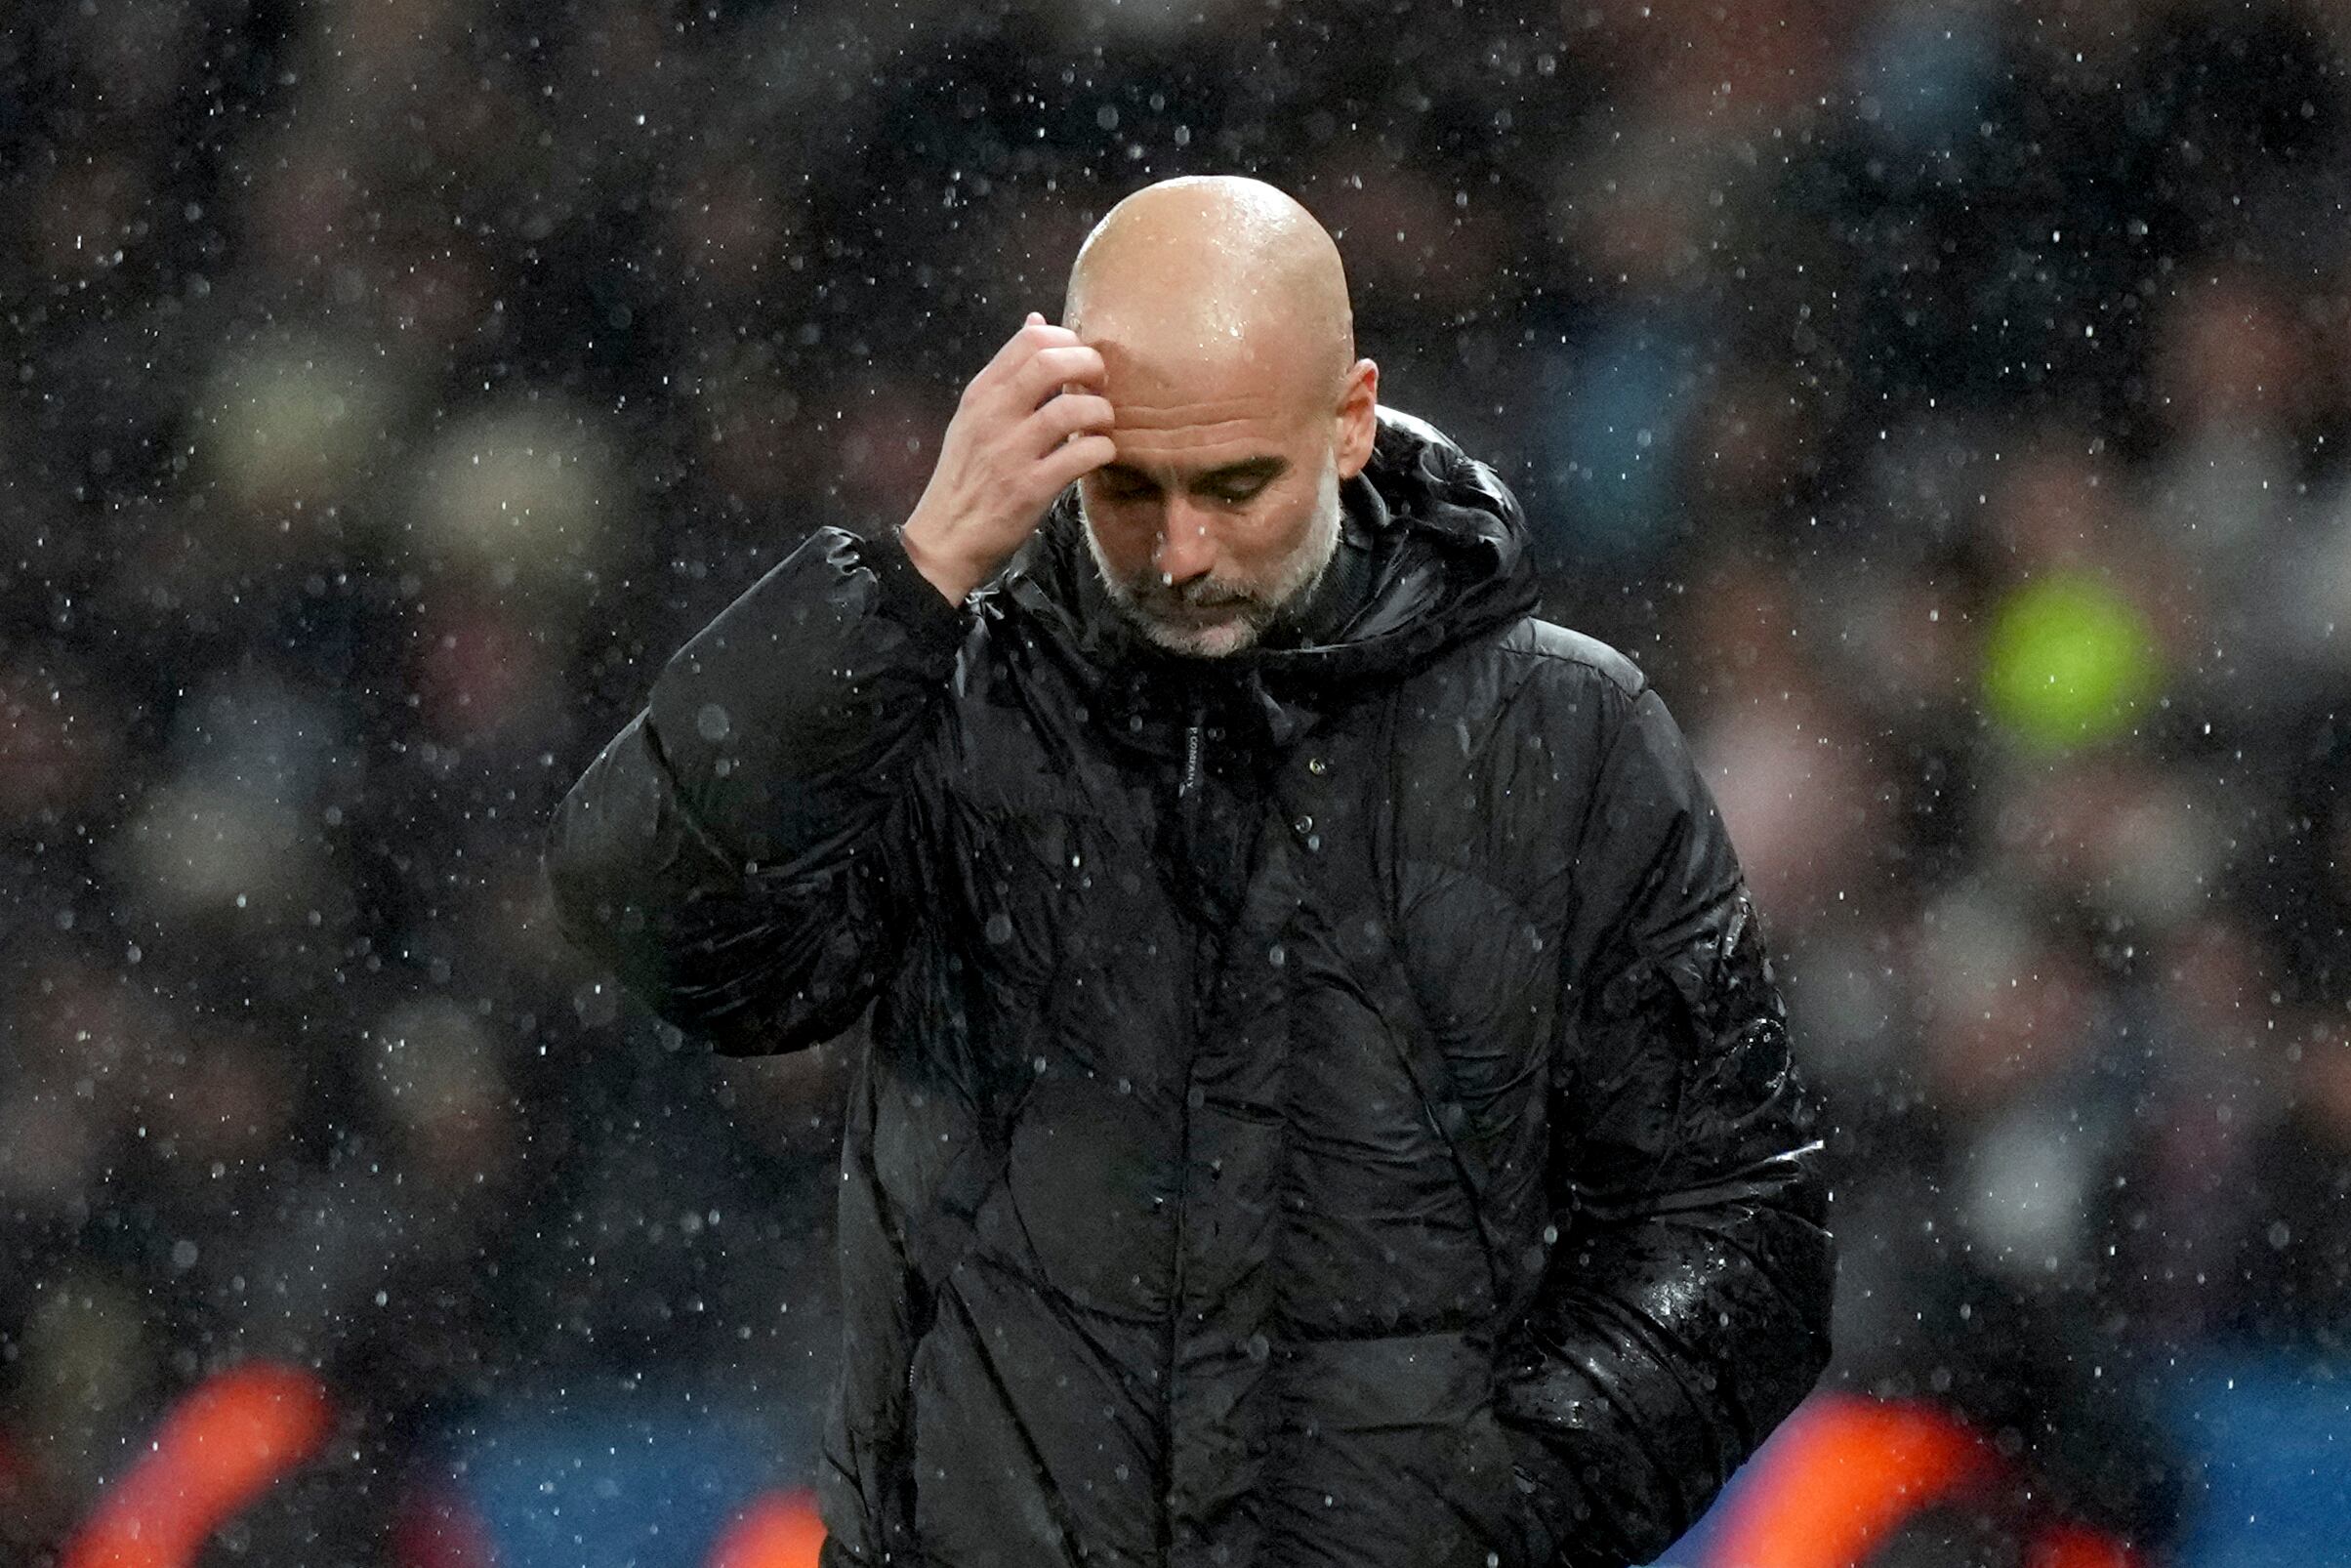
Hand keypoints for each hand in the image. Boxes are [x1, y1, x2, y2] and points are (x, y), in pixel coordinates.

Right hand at [898, 312, 1116, 603]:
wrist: (946, 538)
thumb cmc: (968, 474)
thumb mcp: (975, 414)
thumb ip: (1009, 370)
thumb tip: (1037, 320)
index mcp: (981, 393)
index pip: (1030, 339)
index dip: (1069, 341)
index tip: (1081, 361)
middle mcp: (993, 416)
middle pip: (1051, 362)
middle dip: (1090, 366)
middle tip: (1101, 385)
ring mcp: (1010, 453)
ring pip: (1071, 409)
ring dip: (1101, 412)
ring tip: (1103, 424)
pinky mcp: (1030, 489)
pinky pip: (1081, 455)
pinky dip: (1102, 450)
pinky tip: (1100, 454)